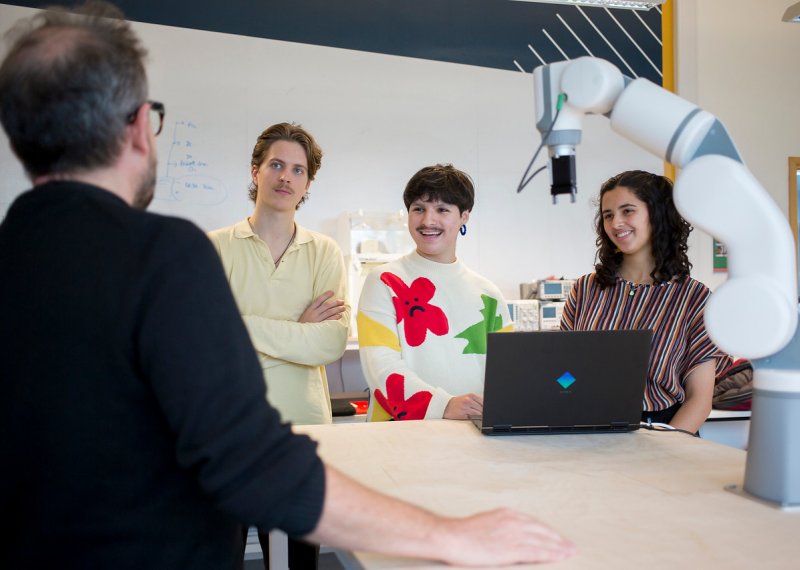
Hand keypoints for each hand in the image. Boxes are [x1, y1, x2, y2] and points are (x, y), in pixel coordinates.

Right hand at [298, 291, 345, 322]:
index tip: (332, 292)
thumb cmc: (304, 323)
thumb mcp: (306, 314)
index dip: (326, 295)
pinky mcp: (320, 326)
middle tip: (342, 301)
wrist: (301, 333)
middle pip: (326, 305)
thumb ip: (314, 309)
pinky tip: (340, 315)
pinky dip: (335, 317)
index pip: (319, 300)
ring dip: (337, 309)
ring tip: (343, 308)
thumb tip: (324, 304)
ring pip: (329, 312)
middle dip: (335, 302)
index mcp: (310, 309)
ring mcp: (317, 319)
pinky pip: (329, 320)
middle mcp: (314, 313)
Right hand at [435, 508, 575, 565]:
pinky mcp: (511, 549)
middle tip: (570, 546)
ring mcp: (513, 535)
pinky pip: (536, 553)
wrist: (452, 537)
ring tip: (569, 553)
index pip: (534, 523)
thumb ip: (500, 526)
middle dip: (558, 539)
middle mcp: (513, 522)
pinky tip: (558, 558)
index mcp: (507, 514)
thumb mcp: (485, 522)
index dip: (548, 531)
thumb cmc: (463, 533)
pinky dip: (550, 555)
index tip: (557, 537)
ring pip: (543, 542)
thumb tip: (506, 535)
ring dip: (558, 548)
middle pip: (542, 531)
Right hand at [443, 393, 482, 419]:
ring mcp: (465, 407)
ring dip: (479, 417)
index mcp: (471, 395)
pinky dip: (474, 419)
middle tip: (482, 415)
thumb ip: (476, 401)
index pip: (484, 402)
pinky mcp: (462, 414)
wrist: (445, 406)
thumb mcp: (467, 398)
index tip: (487, 410)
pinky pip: (472, 418)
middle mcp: (468, 400)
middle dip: (483, 413)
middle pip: (482, 408)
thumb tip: (485, 407)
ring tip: (478, 417)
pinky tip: (473, 418)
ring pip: (478, 414)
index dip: (486, 407)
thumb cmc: (457, 403)